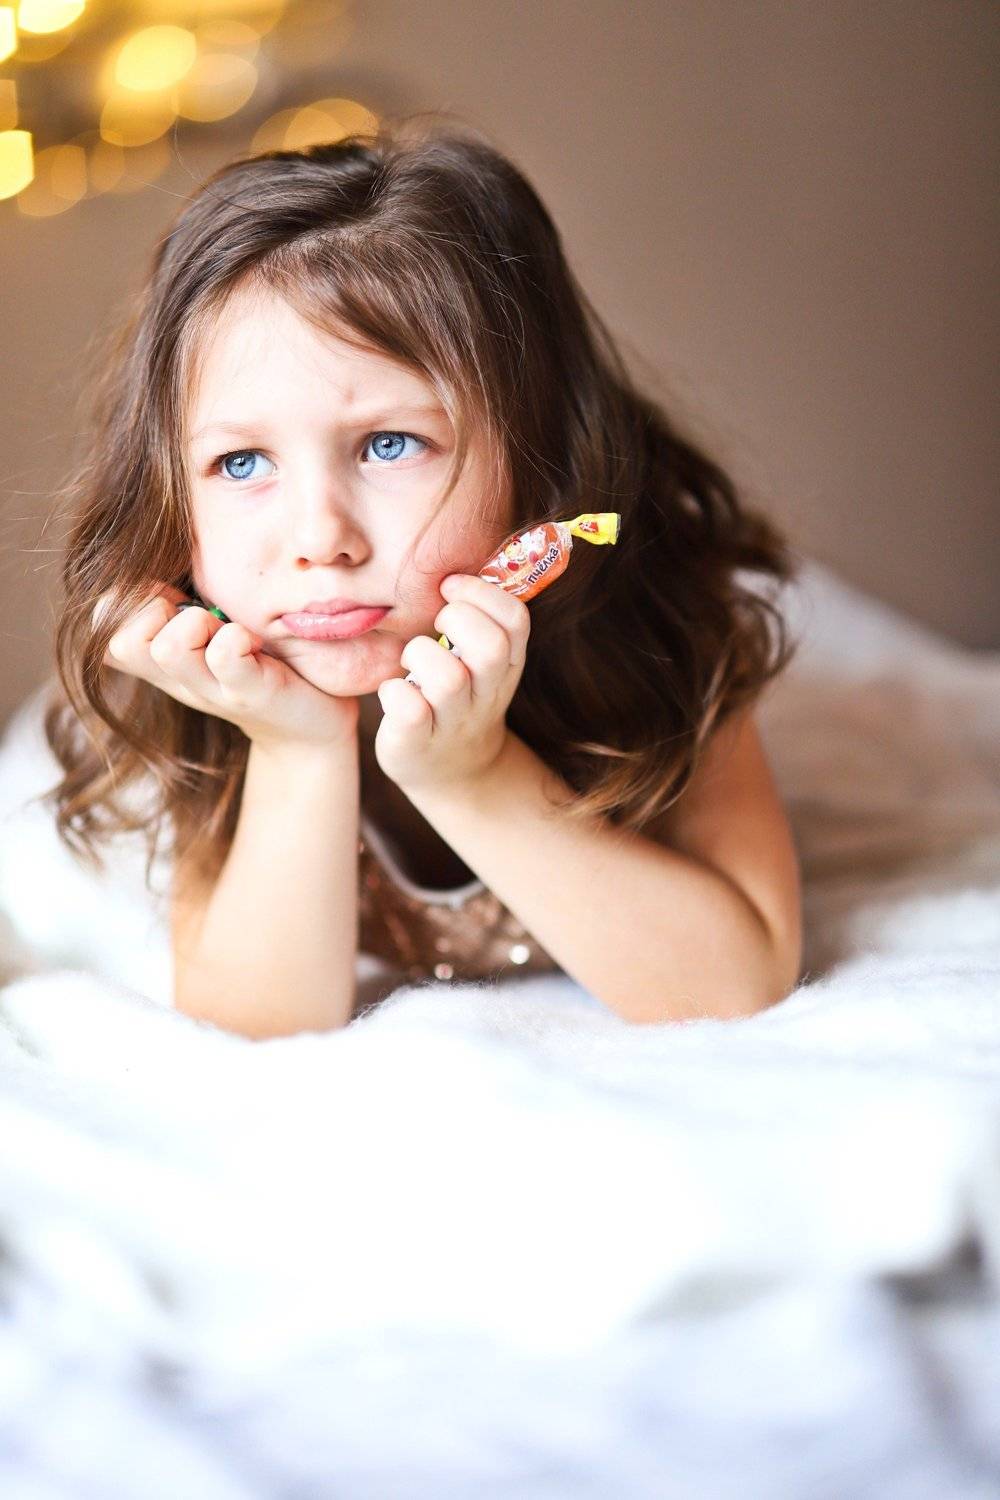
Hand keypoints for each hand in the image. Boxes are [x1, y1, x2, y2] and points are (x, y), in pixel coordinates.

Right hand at [95, 585, 358, 751]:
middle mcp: (180, 680)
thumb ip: (184, 602)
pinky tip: (256, 642)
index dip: (132, 599)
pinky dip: (237, 638)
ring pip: (167, 648)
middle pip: (122, 642)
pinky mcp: (252, 694)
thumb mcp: (214, 631)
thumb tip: (158, 555)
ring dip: (198, 624)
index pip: (105, 624)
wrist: (313, 726)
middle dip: (157, 612)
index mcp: (165, 661)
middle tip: (202, 617)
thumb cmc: (265, 663)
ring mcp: (213, 691)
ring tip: (230, 630)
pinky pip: (224, 657)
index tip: (178, 600)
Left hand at [374, 573, 529, 795]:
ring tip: (412, 663)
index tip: (449, 587)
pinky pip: (410, 710)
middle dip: (457, 619)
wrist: (454, 772)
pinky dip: (394, 693)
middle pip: (492, 647)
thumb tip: (455, 556)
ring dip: (419, 656)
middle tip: (436, 624)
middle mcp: (487, 692)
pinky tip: (394, 692)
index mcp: (506, 664)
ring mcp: (455, 720)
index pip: (516, 618)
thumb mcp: (483, 660)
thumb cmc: (459, 696)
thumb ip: (479, 615)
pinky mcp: (419, 742)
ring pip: (448, 678)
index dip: (482, 593)